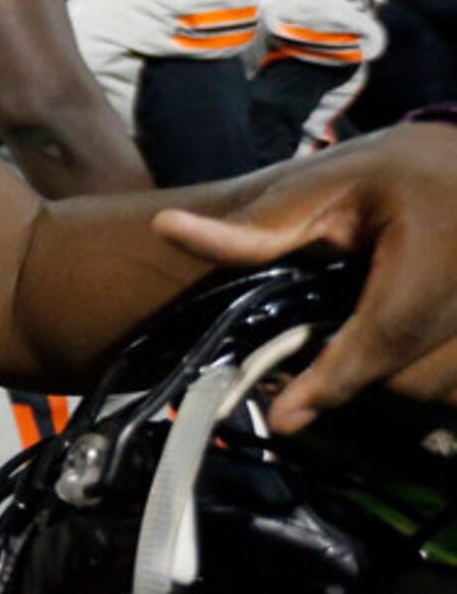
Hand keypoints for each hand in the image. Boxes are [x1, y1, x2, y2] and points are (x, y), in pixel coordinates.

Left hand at [153, 125, 456, 430]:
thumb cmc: (392, 175)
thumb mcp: (321, 184)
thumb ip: (257, 224)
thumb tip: (166, 228)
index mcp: (440, 245)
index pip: (385, 331)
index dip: (333, 380)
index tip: (282, 418)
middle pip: (406, 373)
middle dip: (349, 373)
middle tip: (304, 358)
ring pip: (432, 387)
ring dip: (386, 378)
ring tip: (356, 335)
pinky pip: (450, 385)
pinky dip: (418, 378)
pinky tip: (394, 346)